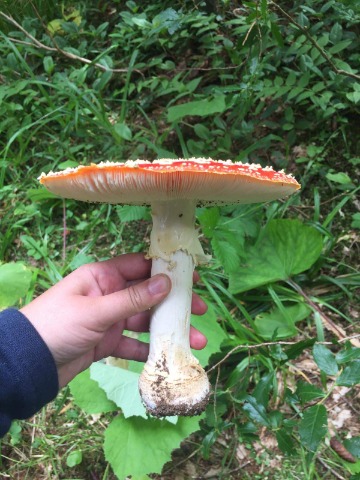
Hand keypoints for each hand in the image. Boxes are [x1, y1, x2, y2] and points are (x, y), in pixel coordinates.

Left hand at [20, 253, 206, 387]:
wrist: (28, 363)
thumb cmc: (57, 325)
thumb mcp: (96, 310)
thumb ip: (132, 299)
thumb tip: (167, 282)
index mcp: (102, 276)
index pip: (140, 266)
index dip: (166, 270)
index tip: (192, 276)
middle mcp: (108, 295)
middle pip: (148, 295)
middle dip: (174, 304)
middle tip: (201, 310)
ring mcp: (108, 320)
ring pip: (144, 322)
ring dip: (168, 330)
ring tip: (196, 341)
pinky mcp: (106, 343)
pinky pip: (132, 344)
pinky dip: (148, 350)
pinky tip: (167, 357)